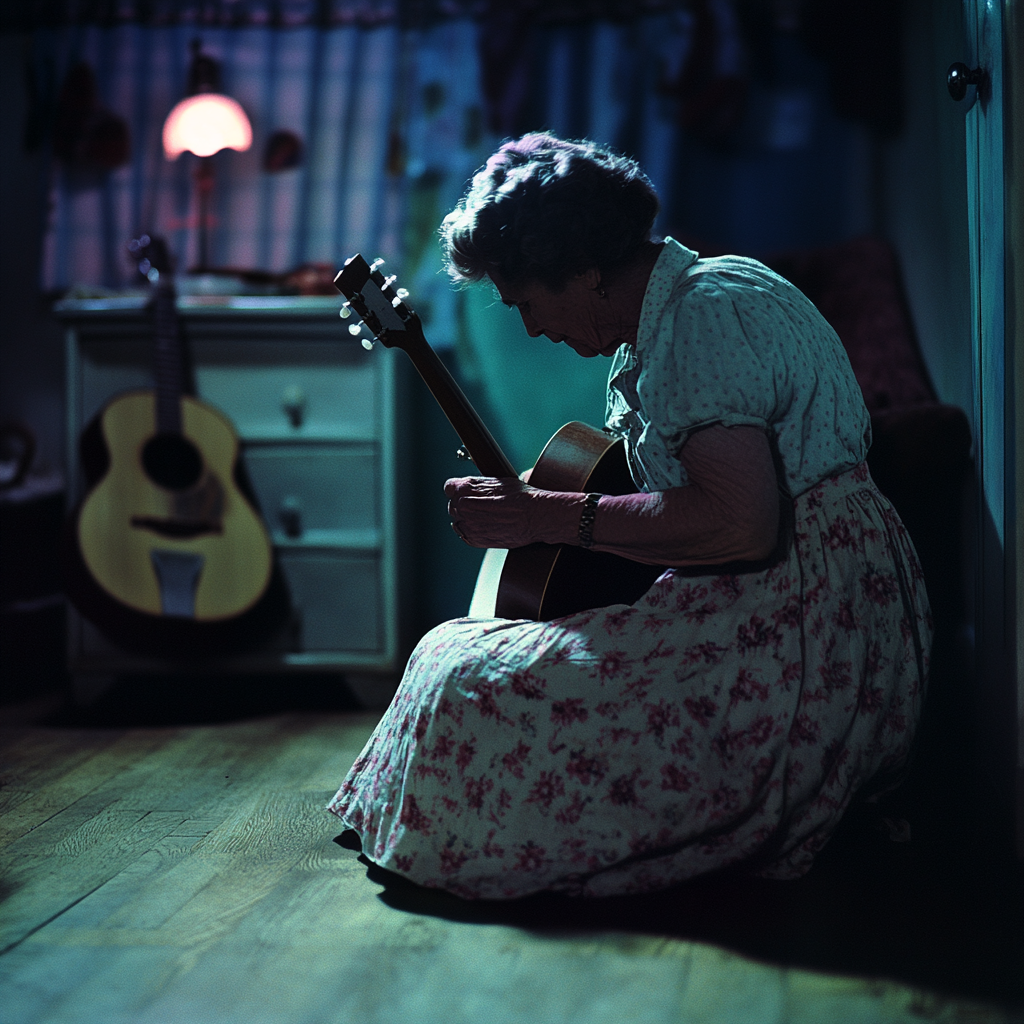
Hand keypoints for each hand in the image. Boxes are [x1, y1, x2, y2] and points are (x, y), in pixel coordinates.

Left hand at [444, 476, 579, 548]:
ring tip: (486, 517)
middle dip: (464, 505)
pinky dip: (471, 532)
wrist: (534, 517)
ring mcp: (467, 525)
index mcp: (466, 488)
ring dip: (468, 519)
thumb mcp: (497, 481)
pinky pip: (464, 535)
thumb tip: (468, 485)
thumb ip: (477, 484)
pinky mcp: (474, 540)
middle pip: (453, 505)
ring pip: (458, 521)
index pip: (449, 488)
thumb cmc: (521, 497)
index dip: (458, 490)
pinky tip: (485, 526)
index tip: (465, 493)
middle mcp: (463, 506)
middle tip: (481, 506)